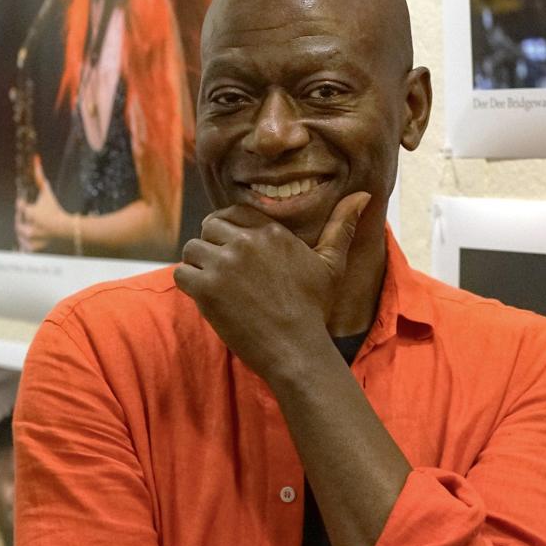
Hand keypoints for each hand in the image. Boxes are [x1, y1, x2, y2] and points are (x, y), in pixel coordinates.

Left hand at [15, 158, 69, 252]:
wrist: (69, 230)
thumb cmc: (56, 210)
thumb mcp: (47, 193)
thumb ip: (39, 176)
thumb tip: (35, 159)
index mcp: (29, 212)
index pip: (19, 206)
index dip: (24, 205)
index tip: (31, 207)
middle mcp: (28, 227)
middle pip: (18, 220)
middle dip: (25, 218)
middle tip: (36, 218)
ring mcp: (30, 239)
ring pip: (20, 232)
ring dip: (26, 229)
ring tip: (37, 227)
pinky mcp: (32, 248)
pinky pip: (24, 245)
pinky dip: (29, 242)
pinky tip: (36, 237)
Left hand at [173, 191, 368, 381]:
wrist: (296, 349)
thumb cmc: (313, 309)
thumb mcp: (331, 264)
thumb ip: (340, 226)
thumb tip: (362, 195)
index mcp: (271, 231)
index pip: (232, 213)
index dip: (230, 233)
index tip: (237, 256)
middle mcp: (246, 242)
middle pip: (209, 227)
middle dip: (213, 247)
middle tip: (224, 274)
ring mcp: (224, 264)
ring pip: (193, 249)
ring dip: (199, 266)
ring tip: (216, 287)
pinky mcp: (207, 289)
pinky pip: (182, 273)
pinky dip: (190, 285)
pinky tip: (208, 299)